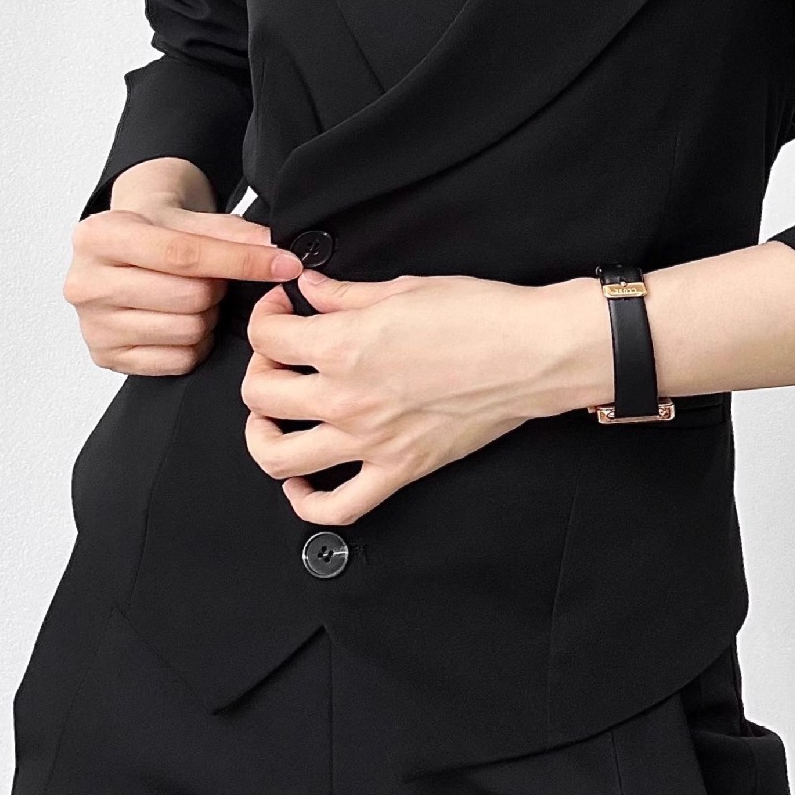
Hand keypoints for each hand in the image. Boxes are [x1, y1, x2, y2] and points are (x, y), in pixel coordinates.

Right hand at [64, 157, 302, 375]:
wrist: (123, 247)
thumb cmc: (157, 231)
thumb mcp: (191, 217)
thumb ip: (235, 233)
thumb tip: (279, 251)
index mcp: (99, 236)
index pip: (184, 254)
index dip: (242, 261)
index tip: (284, 264)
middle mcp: (85, 283)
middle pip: (189, 296)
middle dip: (218, 288)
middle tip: (213, 279)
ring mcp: (92, 325)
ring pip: (187, 330)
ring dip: (208, 316)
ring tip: (193, 298)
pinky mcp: (106, 357)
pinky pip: (177, 360)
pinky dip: (194, 343)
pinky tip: (180, 320)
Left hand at [241, 269, 610, 525]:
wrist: (534, 353)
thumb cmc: (482, 316)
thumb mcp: (405, 288)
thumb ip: (346, 294)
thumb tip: (313, 289)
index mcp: (343, 345)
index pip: (266, 337)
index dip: (266, 316)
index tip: (284, 310)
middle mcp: (346, 398)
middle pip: (259, 395)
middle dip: (260, 368)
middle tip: (282, 356)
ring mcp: (369, 441)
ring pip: (278, 457)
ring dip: (261, 436)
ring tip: (272, 419)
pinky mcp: (399, 470)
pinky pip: (336, 506)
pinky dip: (305, 503)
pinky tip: (302, 484)